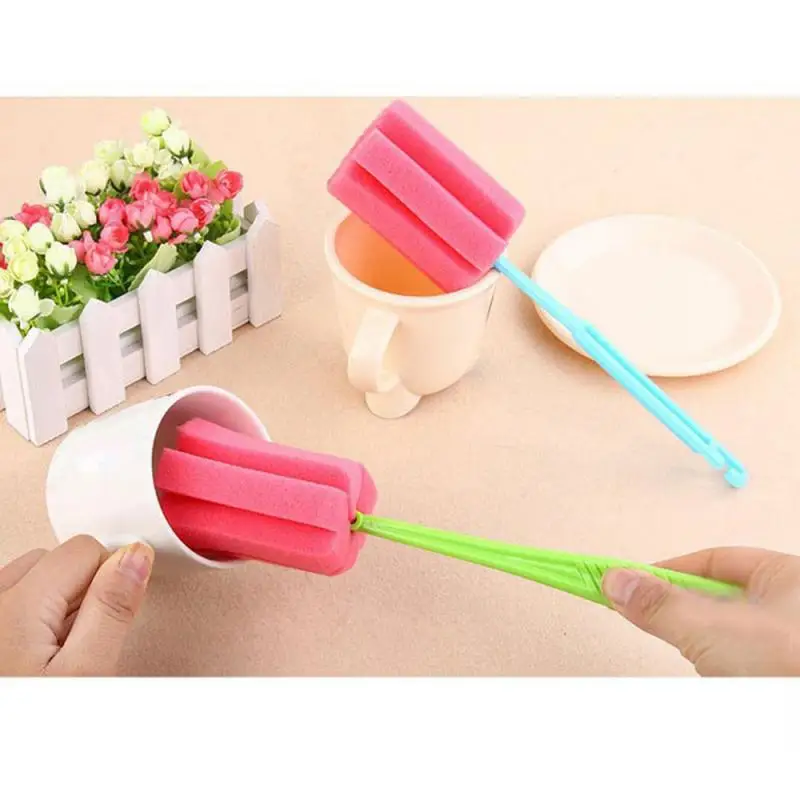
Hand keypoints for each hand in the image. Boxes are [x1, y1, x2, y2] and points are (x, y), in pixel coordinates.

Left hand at [0, 536, 153, 675]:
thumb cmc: (36, 721)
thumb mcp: (87, 673)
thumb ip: (113, 609)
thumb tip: (137, 557)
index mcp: (17, 605)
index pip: (86, 549)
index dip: (113, 581)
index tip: (111, 618)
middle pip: (58, 560)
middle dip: (83, 593)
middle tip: (85, 642)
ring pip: (35, 578)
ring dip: (56, 604)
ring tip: (58, 653)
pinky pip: (16, 600)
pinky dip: (34, 617)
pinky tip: (38, 655)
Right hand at [603, 547, 799, 675]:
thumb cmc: (791, 666)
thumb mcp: (714, 629)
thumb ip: (661, 604)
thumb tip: (619, 582)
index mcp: (788, 576)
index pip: (712, 561)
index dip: (669, 571)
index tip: (633, 583)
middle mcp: (794, 606)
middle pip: (719, 597)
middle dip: (686, 612)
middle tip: (660, 622)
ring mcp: (789, 642)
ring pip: (729, 632)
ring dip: (705, 645)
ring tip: (705, 661)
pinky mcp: (780, 673)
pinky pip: (742, 661)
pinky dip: (723, 668)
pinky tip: (722, 679)